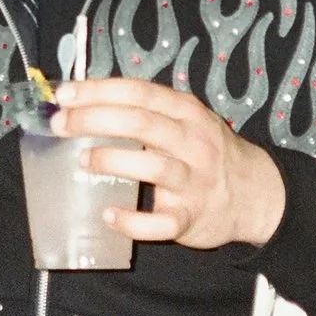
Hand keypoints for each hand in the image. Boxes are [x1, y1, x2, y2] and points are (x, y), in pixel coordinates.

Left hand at [54, 79, 286, 248]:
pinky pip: (161, 223)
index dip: (100, 92)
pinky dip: (132, 221)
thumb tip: (83, 104)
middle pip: (142, 124)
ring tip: (82, 162)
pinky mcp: (192, 218)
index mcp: (187, 113)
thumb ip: (146, 112)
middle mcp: (193, 143)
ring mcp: (194, 182)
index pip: (140, 93)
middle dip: (95, 120)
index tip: (64, 96)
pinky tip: (109, 215)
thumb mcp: (186, 121)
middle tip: (61, 125)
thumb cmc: (204, 152)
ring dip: (112, 161)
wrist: (255, 194)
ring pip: (153, 167)